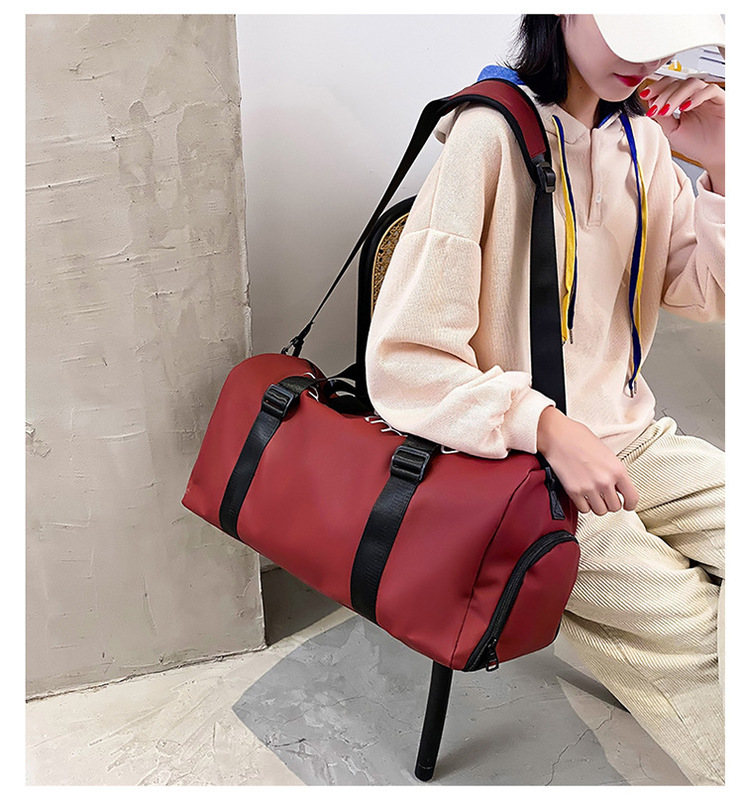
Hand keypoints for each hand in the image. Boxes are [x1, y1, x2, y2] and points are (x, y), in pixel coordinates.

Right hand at [536, 407, 638, 515]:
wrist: (557, 435)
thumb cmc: (579, 438)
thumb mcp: (606, 452)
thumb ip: (614, 471)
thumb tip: (617, 485)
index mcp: (617, 469)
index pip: (632, 497)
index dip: (630, 504)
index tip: (626, 505)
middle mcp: (605, 481)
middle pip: (615, 507)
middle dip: (610, 503)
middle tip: (605, 497)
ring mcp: (589, 487)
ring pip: (600, 511)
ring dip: (597, 506)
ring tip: (593, 498)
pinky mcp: (574, 491)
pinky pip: (584, 509)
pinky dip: (583, 505)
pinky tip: (582, 497)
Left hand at [640, 76, 724, 190]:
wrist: (714, 156)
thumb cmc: (697, 144)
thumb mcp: (673, 131)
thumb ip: (662, 117)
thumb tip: (650, 104)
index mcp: (683, 101)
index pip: (669, 86)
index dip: (657, 88)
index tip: (644, 95)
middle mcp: (695, 96)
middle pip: (678, 83)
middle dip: (663, 94)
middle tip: (655, 107)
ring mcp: (707, 96)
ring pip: (691, 84)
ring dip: (676, 96)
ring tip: (667, 111)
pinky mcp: (720, 99)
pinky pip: (710, 90)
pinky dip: (696, 97)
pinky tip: (685, 108)